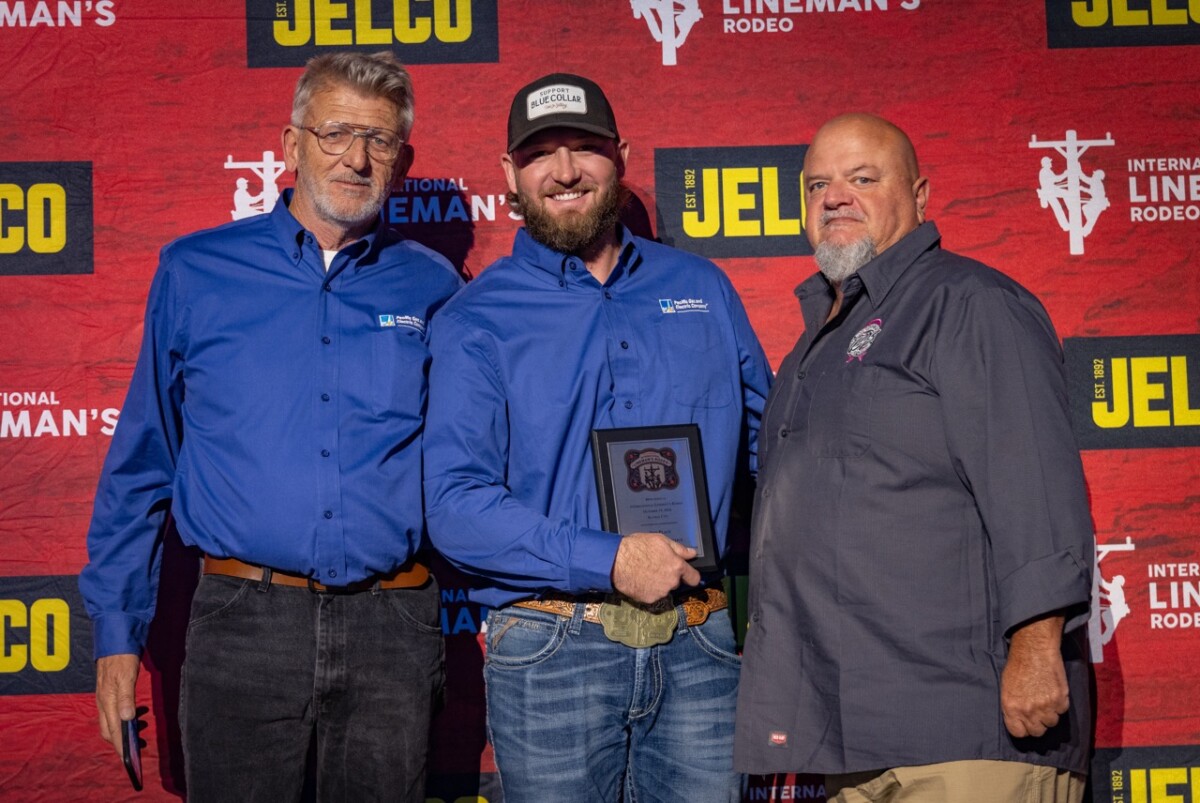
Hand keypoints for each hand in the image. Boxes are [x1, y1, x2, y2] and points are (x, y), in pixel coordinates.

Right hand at [95, 653, 139, 754]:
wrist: (115, 640)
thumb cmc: (121, 657)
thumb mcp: (126, 676)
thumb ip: (126, 697)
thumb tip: (126, 719)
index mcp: (106, 701)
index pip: (112, 730)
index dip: (120, 745)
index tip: (129, 757)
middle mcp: (103, 702)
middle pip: (110, 730)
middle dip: (123, 741)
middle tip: (140, 745)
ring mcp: (105, 697)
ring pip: (113, 721)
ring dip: (126, 728)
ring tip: (143, 727)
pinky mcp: (109, 692)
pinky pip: (116, 711)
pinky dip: (127, 716)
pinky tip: (140, 712)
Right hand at [611, 532, 699, 604]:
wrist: (616, 562)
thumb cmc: (637, 547)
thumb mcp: (660, 540)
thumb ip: (679, 549)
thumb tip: (692, 553)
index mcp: (677, 567)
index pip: (694, 578)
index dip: (691, 576)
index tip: (688, 575)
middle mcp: (672, 582)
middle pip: (676, 583)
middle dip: (669, 577)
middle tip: (656, 567)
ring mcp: (661, 592)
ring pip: (664, 589)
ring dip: (659, 584)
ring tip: (645, 573)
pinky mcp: (649, 600)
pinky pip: (653, 595)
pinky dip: (648, 590)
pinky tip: (640, 580)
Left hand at [1000, 615, 1068, 737]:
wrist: (1034, 650)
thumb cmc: (1018, 666)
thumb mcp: (1007, 688)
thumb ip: (1013, 708)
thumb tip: (1019, 722)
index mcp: (1011, 708)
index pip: (1019, 733)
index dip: (1023, 729)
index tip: (1026, 723)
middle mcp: (1028, 710)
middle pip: (1037, 732)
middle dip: (1038, 723)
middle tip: (1038, 711)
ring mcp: (1045, 706)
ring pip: (1051, 722)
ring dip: (1050, 713)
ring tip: (1045, 698)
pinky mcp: (1060, 700)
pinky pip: (1062, 710)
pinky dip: (1060, 704)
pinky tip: (1053, 691)